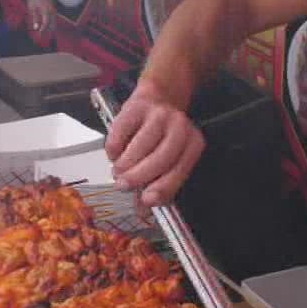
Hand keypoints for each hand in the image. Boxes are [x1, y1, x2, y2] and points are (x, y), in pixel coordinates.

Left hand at [25, 0, 52, 39]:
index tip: (39, 33)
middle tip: (45, 38)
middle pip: (52, 23)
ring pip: (54, 20)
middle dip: (49, 31)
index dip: (43, 29)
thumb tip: (36, 28)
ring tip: (48, 34)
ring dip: (51, 28)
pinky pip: (54, 17)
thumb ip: (35, 18)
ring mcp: (53, 8)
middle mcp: (51, 9)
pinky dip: (52, 22)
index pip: (46, 23)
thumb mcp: (31, 8)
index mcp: (45, 10)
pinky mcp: (52, 7)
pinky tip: (49, 26)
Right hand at [105, 78, 204, 207]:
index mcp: (193, 144)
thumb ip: (157, 184)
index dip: (163, 187)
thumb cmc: (162, 138)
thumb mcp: (168, 159)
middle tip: (123, 186)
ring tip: (118, 172)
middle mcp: (180, 127)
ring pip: (139, 146)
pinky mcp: (136, 106)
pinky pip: (120, 133)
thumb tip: (142, 211)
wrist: (160, 96)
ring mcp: (158, 114)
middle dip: (139, 176)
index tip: (146, 200)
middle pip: (160, 158)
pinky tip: (115, 155)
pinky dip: (113, 149)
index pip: (179, 169)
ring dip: (124, 165)